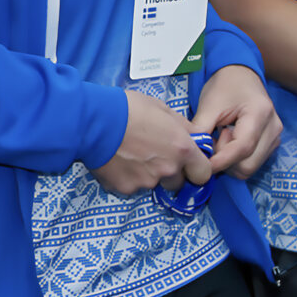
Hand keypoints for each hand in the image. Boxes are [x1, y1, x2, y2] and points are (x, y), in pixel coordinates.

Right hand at [93, 93, 210, 194]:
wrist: (93, 121)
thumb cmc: (128, 109)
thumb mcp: (162, 108)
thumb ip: (182, 126)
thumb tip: (193, 135)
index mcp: (182, 149)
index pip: (203, 173)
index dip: (197, 169)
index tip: (189, 164)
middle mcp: (168, 169)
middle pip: (178, 182)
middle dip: (170, 172)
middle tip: (152, 155)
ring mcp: (147, 182)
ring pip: (153, 184)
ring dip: (147, 174)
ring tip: (129, 155)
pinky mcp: (126, 188)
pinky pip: (132, 185)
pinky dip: (127, 176)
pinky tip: (116, 161)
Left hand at [190, 64, 281, 178]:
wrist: (240, 75)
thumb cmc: (224, 86)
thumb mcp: (208, 105)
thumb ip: (200, 130)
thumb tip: (193, 155)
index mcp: (260, 113)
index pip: (242, 148)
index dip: (221, 161)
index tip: (202, 165)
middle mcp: (273, 128)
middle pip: (248, 165)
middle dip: (225, 161)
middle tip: (213, 140)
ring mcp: (276, 137)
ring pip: (250, 167)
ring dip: (230, 161)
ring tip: (221, 137)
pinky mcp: (272, 143)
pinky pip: (253, 162)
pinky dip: (237, 159)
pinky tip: (229, 140)